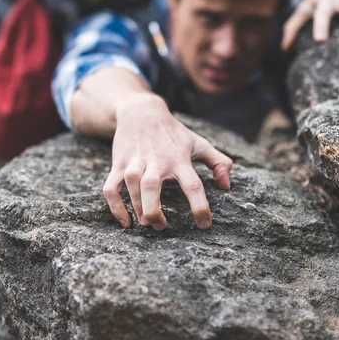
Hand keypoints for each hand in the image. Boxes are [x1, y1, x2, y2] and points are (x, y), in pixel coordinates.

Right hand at [103, 93, 232, 230]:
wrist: (141, 112)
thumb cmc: (174, 133)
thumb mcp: (199, 143)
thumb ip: (218, 162)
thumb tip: (227, 185)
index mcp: (179, 159)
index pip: (192, 185)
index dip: (200, 207)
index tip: (204, 225)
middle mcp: (156, 161)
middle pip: (152, 187)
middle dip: (154, 211)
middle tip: (161, 226)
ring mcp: (135, 163)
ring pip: (131, 187)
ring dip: (138, 208)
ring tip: (146, 223)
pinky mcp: (119, 165)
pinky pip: (111, 189)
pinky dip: (115, 207)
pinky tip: (126, 221)